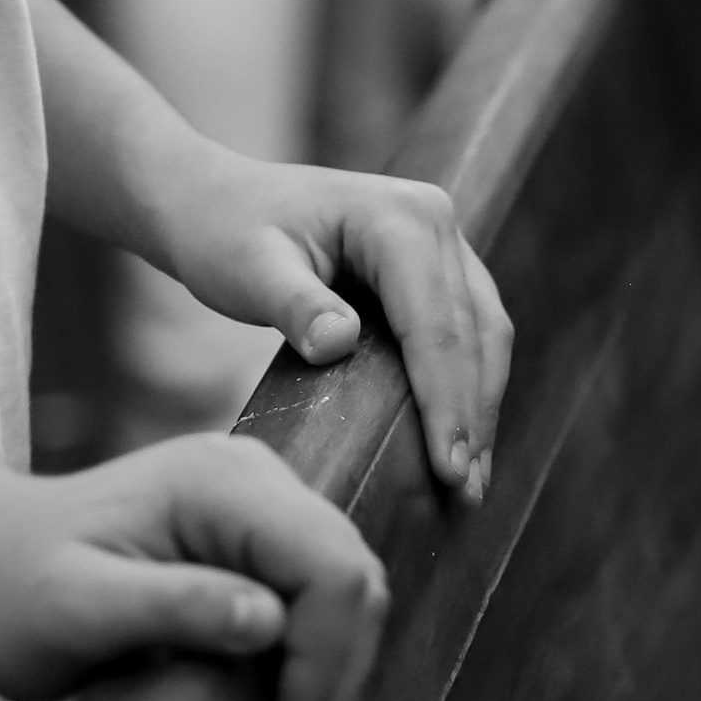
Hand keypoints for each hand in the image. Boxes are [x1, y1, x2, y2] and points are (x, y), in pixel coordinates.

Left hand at [0, 437, 386, 700]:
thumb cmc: (15, 590)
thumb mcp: (77, 609)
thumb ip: (173, 606)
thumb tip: (268, 620)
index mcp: (218, 483)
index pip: (327, 563)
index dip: (329, 657)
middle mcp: (251, 478)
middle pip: (350, 572)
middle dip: (340, 670)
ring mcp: (255, 503)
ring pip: (344, 585)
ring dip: (337, 670)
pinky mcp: (250, 537)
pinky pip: (315, 595)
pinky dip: (319, 659)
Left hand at [146, 144, 511, 508]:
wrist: (217, 203)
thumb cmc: (228, 233)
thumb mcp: (249, 269)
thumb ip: (295, 305)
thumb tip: (340, 344)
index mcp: (395, 215)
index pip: (433, 321)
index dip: (445, 400)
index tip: (448, 471)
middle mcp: (431, 218)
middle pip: (470, 331)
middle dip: (472, 416)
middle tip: (465, 496)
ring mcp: (438, 240)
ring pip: (483, 332)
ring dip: (481, 407)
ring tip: (471, 484)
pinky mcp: (434, 267)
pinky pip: (467, 330)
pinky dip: (470, 385)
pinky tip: (461, 440)